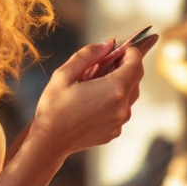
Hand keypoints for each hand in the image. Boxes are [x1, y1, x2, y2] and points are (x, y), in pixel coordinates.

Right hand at [28, 40, 146, 159]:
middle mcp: (122, 107)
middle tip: (105, 61)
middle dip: (125, 65)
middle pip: (135, 78)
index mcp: (113, 89)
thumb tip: (108, 43)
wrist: (50, 141)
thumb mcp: (65, 73)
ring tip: (97, 80)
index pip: (136, 63)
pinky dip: (114, 100)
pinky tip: (94, 99)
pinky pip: (121, 110)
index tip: (120, 47)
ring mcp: (119, 122)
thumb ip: (88, 54)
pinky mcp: (114, 131)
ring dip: (120, 83)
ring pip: (130, 94)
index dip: (131, 51)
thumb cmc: (54, 107)